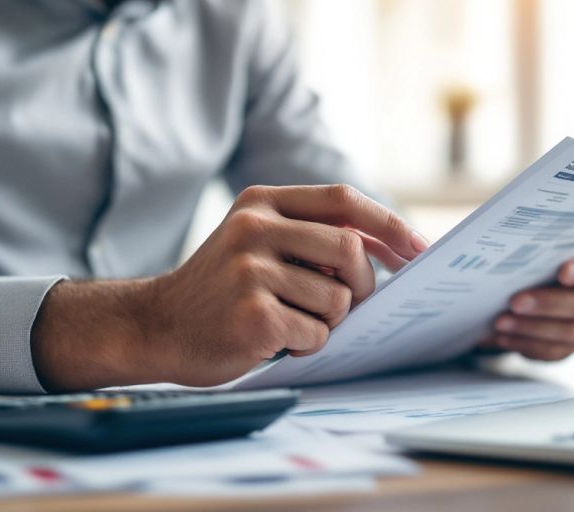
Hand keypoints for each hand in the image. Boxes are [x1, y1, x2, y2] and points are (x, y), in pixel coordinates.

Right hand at [32, 185, 426, 390]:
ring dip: (328, 322)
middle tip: (352, 307)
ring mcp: (251, 270)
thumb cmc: (219, 289)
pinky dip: (307, 345)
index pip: (343, 199)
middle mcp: (255, 228)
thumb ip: (308, 236)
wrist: (154, 326)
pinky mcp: (252, 314)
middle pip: (350, 250)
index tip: (419, 249)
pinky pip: (315, 333)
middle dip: (364, 286)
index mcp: (261, 202)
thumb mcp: (254, 242)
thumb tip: (386, 249)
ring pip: (337, 299)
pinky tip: (276, 341)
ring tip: (294, 324)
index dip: (388, 223)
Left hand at [479, 243, 573, 360]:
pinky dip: (525, 343)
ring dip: (532, 327)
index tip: (563, 272)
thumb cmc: (549, 254)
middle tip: (517, 301)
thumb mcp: (550, 244)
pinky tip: (503, 336)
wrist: (541, 279)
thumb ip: (544, 245)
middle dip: (549, 304)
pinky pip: (554, 350)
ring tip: (502, 321)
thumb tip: (513, 248)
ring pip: (570, 331)